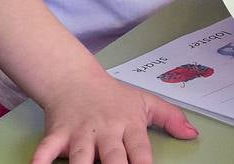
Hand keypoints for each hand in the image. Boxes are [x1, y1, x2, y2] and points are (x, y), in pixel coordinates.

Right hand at [33, 67, 197, 163]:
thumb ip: (170, 118)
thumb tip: (193, 134)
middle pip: (112, 157)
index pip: (140, 150)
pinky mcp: (57, 134)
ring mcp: (80, 133)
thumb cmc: (113, 96)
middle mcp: (105, 130)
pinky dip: (41, 160)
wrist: (74, 78)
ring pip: (81, 156)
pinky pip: (46, 149)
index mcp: (128, 124)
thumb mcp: (145, 101)